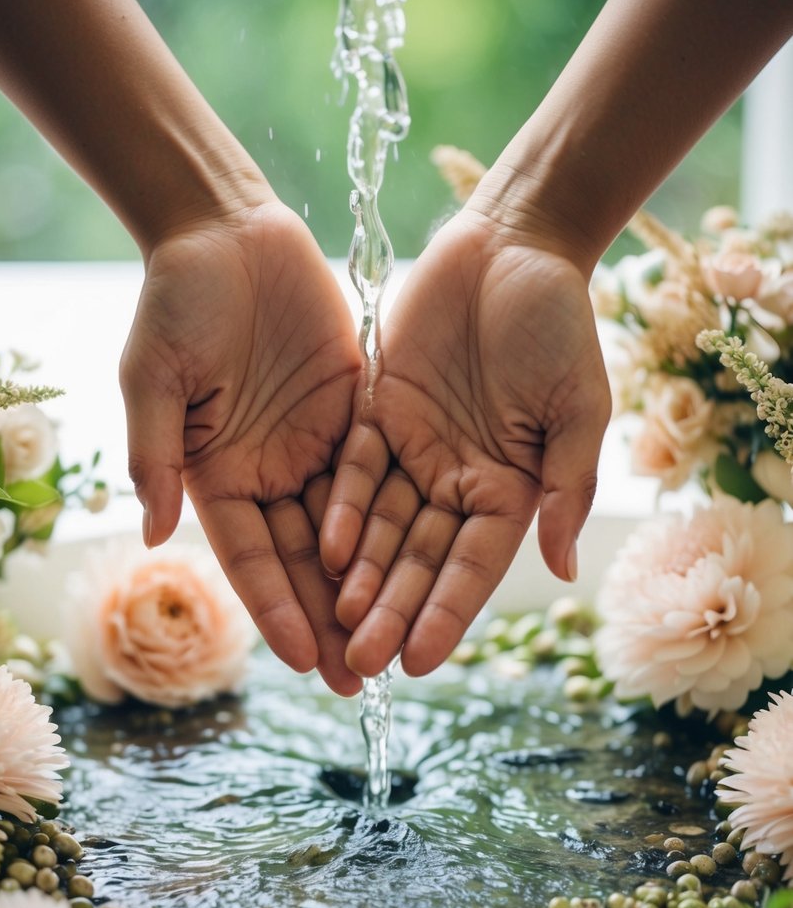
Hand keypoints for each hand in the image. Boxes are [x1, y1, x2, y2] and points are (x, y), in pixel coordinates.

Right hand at [119, 201, 362, 695]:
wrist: (227, 228)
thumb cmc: (177, 298)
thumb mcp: (154, 376)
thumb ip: (155, 453)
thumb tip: (151, 534)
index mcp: (217, 473)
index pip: (251, 558)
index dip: (276, 610)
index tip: (306, 661)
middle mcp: (270, 470)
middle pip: (305, 560)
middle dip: (332, 620)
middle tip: (363, 680)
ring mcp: (314, 443)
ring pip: (350, 529)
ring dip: (373, 584)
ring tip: (401, 641)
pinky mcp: (354, 410)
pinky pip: (381, 472)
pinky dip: (399, 518)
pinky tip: (427, 561)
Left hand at [320, 209, 611, 677]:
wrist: (511, 244)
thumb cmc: (559, 323)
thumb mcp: (579, 407)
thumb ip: (567, 486)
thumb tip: (564, 570)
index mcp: (509, 488)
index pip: (472, 566)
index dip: (446, 614)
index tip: (418, 663)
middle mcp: (456, 479)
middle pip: (419, 559)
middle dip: (391, 610)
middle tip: (361, 662)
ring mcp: (414, 448)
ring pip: (381, 526)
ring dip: (360, 574)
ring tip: (336, 622)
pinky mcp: (376, 411)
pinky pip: (353, 468)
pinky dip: (342, 507)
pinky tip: (327, 547)